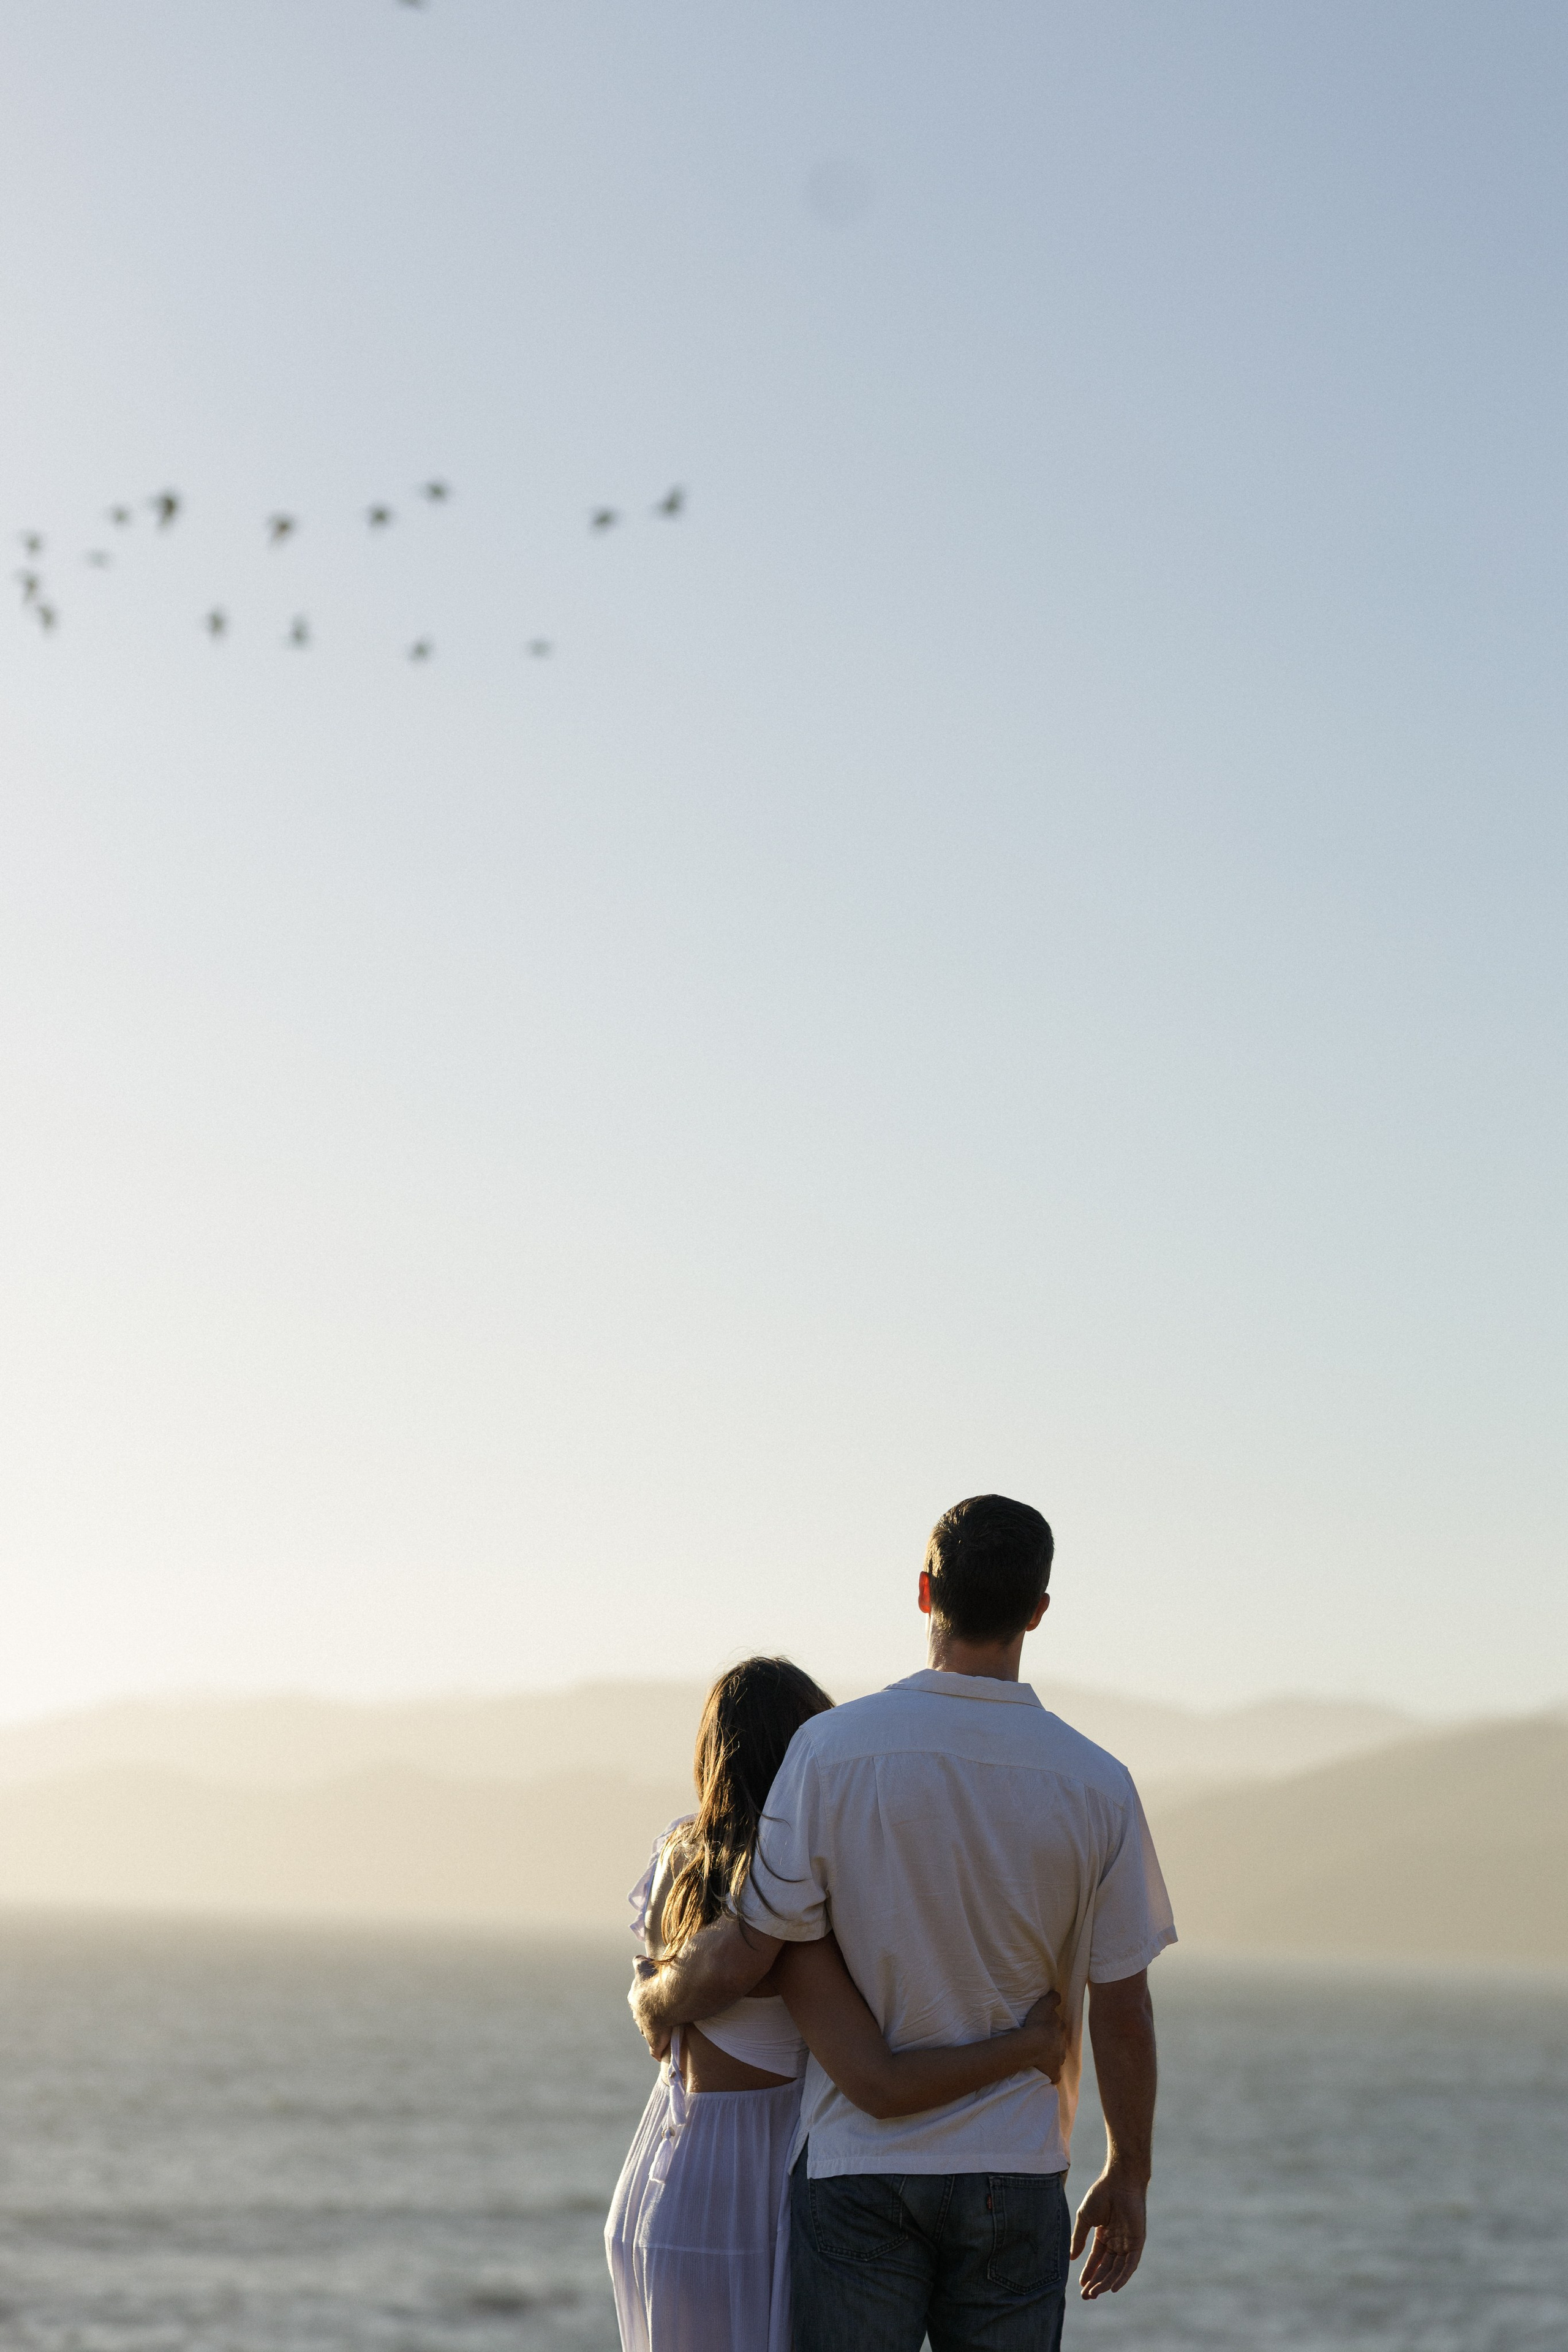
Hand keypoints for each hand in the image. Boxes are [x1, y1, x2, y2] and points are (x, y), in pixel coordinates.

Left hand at [628, 1959, 670, 2059]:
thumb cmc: (655, 1982)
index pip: (637, 2000)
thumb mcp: (643, 1967)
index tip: (653, 1997)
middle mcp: (638, 2015)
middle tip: (660, 2013)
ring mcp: (645, 2030)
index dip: (645, 1999)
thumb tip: (638, 1958)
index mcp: (634, 1998)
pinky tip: (660, 2054)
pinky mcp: (655, 2042)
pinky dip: (657, 2051)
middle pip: (642, 2017)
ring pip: (647, 2031)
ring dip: (654, 2031)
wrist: (664, 1999)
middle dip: (648, 2016)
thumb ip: (639, 1962)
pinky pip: (655, 2049)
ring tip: (665, 2030)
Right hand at [1020, 1989, 1065, 2081]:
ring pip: (1058, 2059)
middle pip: (1059, 2044)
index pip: (1059, 2028)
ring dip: (1052, 2058)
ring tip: (1042, 2057)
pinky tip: (1046, 2076)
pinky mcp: (1054, 2073)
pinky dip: (1052, 2076)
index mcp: (1061, 2030)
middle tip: (1043, 2043)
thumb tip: (1059, 1996)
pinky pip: (1055, 2077)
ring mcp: (1059, 2060)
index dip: (1053, 2028)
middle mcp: (1063, 2046)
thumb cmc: (1038, 2024)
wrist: (1034, 2044)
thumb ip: (1053, 1998)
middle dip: (1054, 2044)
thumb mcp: (1044, 2005)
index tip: (1046, 2028)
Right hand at [1070, 2164, 1146, 2298]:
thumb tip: (1071, 2258)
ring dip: (1106, 2283)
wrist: (1119, 2181)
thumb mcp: (1084, 2219)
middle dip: (1096, 2283)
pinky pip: (1131, 2264)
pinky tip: (1114, 2287)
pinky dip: (1123, 2277)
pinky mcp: (1137, 2242)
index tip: (1081, 2287)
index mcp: (1104, 2235)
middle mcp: (1116, 2242)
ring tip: (1094, 2293)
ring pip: (1117, 2269)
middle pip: (1106, 2268)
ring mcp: (1127, 2243)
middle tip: (1086, 2296)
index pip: (1096, 2260)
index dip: (1089, 2273)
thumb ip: (1079, 2239)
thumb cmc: (1101, 2194)